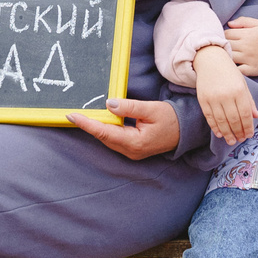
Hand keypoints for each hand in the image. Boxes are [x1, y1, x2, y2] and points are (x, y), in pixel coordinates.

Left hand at [65, 97, 181, 160]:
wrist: (186, 131)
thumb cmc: (171, 119)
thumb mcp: (151, 109)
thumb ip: (129, 107)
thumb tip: (108, 104)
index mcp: (135, 142)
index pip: (104, 132)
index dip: (86, 124)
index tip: (71, 116)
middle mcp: (131, 151)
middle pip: (103, 137)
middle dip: (88, 126)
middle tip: (72, 114)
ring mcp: (131, 152)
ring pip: (107, 139)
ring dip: (96, 128)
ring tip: (81, 117)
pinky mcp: (132, 149)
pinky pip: (113, 140)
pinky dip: (105, 130)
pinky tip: (100, 122)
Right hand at [192, 46, 257, 145]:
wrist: (210, 59)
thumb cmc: (229, 72)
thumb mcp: (242, 83)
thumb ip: (249, 100)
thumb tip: (255, 116)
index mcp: (239, 90)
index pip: (245, 114)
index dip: (247, 127)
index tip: (249, 135)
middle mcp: (226, 95)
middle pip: (234, 119)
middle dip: (238, 132)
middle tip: (240, 140)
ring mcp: (213, 98)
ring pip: (221, 121)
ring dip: (227, 133)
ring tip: (231, 141)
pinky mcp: (203, 99)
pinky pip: (209, 117)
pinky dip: (214, 127)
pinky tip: (219, 133)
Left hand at [224, 17, 257, 78]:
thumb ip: (243, 21)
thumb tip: (229, 24)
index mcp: (247, 34)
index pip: (226, 34)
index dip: (223, 35)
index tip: (226, 38)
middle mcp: (246, 46)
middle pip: (225, 45)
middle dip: (222, 45)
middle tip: (223, 47)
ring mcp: (248, 59)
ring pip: (229, 58)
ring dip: (226, 57)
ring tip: (226, 56)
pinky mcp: (251, 70)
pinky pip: (237, 70)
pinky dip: (233, 69)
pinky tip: (232, 66)